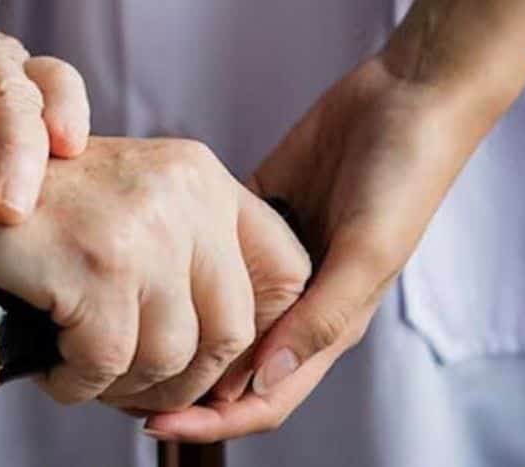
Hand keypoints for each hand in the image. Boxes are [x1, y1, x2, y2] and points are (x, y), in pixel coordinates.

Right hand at [0, 137, 310, 412]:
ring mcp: (141, 226)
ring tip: (85, 373)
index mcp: (200, 174)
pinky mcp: (94, 264)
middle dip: (185, 381)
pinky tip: (54, 369)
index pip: (285, 270)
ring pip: (171, 356)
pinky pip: (107, 365)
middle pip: (232, 330)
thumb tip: (244, 354)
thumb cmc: (33, 212)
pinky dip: (78, 385)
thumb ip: (191, 253)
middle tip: (137, 389)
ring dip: (125, 387)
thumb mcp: (130, 208)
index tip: (217, 367)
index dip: (261, 335)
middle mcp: (182, 191)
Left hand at [145, 56, 476, 441]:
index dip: (213, 421)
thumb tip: (265, 377)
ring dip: (176, 329)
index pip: (264, 396)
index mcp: (329, 323)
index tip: (154, 426)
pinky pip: (211, 251)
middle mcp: (297, 301)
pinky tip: (143, 266)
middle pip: (230, 366)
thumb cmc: (403, 177)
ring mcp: (273, 259)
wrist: (407, 98)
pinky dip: (180, 266)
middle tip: (117, 385)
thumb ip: (323, 315)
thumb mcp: (369, 250)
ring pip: (215, 314)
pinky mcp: (256, 214)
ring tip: (121, 331)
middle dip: (180, 386)